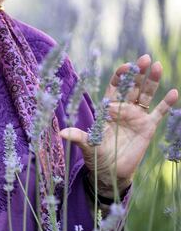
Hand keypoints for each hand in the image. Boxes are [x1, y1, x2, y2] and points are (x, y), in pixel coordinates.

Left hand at [60, 54, 178, 194]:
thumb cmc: (96, 156)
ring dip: (152, 81)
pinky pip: (159, 113)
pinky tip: (174, 92)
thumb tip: (61, 133)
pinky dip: (167, 103)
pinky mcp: (148, 127)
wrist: (111, 172)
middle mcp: (124, 109)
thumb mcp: (87, 145)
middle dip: (138, 73)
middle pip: (132, 87)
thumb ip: (78, 136)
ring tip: (157, 67)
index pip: (115, 87)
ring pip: (146, 95)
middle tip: (144, 58)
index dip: (120, 76)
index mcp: (109, 108)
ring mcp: (137, 117)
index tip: (125, 66)